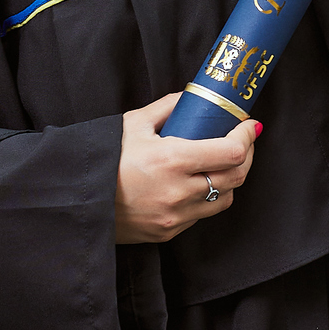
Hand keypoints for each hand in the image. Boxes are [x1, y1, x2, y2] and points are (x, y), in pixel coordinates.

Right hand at [115, 92, 260, 243]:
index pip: (231, 152)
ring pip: (225, 198)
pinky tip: (198, 183)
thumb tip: (191, 97)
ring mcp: (176, 216)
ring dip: (230, 179)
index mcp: (171, 160)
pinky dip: (208, 197)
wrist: (78, 201)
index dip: (247, 137)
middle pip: (236, 176)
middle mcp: (179, 191)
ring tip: (222, 163)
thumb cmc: (104, 158)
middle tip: (243, 141)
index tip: (250, 125)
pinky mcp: (170, 232)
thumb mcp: (132, 124)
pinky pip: (203, 214)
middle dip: (246, 155)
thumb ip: (167, 107)